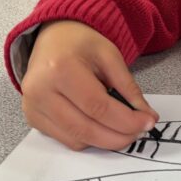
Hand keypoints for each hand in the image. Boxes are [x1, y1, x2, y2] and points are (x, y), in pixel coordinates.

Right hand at [20, 20, 158, 150]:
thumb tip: (146, 117)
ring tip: (123, 130)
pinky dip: (89, 139)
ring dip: (105, 141)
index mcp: (60, 68)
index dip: (126, 120)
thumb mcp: (110, 56)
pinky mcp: (32, 118)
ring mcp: (32, 107)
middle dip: (119, 136)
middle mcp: (40, 91)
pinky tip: (101, 126)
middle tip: (139, 132)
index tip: (147, 123)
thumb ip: (128, 87)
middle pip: (86, 129)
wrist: (52, 39)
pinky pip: (66, 140)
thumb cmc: (80, 44)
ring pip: (76, 140)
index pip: (98, 107)